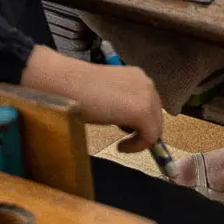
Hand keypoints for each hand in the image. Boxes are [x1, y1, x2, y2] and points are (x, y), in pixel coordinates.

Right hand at [21, 47, 163, 151]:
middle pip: (156, 116)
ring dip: (140, 138)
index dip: (141, 121)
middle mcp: (146, 83)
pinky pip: (150, 138)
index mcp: (137, 76)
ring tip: (120, 142)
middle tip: (125, 140)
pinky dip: (137, 146)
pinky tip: (120, 147)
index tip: (127, 132)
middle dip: (143, 130)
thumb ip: (122, 102)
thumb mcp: (107, 94)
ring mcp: (147, 97)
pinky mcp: (143, 112)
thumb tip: (129, 121)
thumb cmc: (78, 89)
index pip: (149, 103)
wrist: (67, 84)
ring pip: (155, 128)